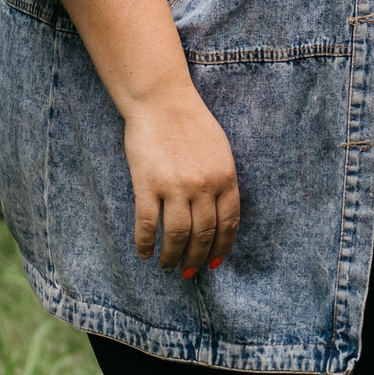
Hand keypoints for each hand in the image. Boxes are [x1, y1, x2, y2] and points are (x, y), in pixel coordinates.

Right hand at [122, 91, 240, 275]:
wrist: (161, 102)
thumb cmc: (192, 124)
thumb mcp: (220, 151)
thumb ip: (221, 181)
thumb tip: (219, 214)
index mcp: (225, 177)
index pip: (228, 223)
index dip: (222, 247)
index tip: (214, 262)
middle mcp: (204, 186)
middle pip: (204, 233)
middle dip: (197, 258)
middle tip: (190, 273)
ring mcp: (175, 187)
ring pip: (177, 235)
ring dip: (173, 257)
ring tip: (168, 267)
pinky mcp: (147, 185)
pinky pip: (147, 224)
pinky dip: (145, 243)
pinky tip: (144, 253)